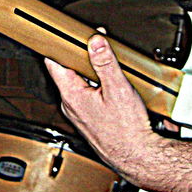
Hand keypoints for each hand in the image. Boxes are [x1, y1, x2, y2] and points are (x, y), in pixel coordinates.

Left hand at [44, 33, 157, 182]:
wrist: (137, 157)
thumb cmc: (126, 130)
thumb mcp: (117, 88)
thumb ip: (105, 62)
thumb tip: (95, 41)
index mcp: (71, 95)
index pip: (54, 63)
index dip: (59, 46)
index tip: (64, 34)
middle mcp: (71, 105)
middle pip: (69, 71)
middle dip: (83, 57)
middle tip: (98, 46)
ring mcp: (79, 114)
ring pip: (80, 85)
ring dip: (93, 74)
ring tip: (110, 69)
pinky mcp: (90, 120)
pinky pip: (89, 97)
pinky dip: (98, 88)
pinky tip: (114, 88)